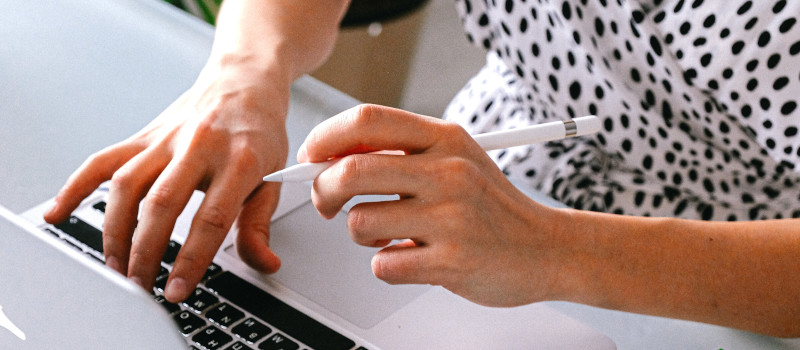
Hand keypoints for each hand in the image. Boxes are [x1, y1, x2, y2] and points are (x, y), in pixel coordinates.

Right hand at [44, 63, 289, 301]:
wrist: (244, 81)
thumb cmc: (259, 132)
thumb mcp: (274, 178)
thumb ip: (260, 224)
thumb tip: (264, 263)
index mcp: (240, 160)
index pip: (211, 218)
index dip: (191, 259)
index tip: (177, 290)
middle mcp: (199, 146)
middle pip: (161, 204)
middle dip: (145, 252)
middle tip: (140, 285)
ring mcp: (167, 139)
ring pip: (127, 184)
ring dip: (115, 230)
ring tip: (117, 266)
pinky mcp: (144, 135)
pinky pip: (102, 160)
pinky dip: (76, 186)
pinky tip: (60, 213)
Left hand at [299, 104, 568, 306]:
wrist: (546, 247)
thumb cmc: (491, 204)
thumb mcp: (455, 158)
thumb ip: (401, 153)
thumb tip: (330, 157)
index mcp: (445, 139)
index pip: (367, 121)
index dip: (325, 138)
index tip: (312, 157)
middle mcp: (448, 172)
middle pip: (350, 171)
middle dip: (322, 191)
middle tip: (326, 204)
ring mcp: (451, 218)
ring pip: (360, 223)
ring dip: (361, 235)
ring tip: (388, 236)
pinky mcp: (452, 261)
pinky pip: (383, 265)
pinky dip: (386, 265)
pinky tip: (411, 258)